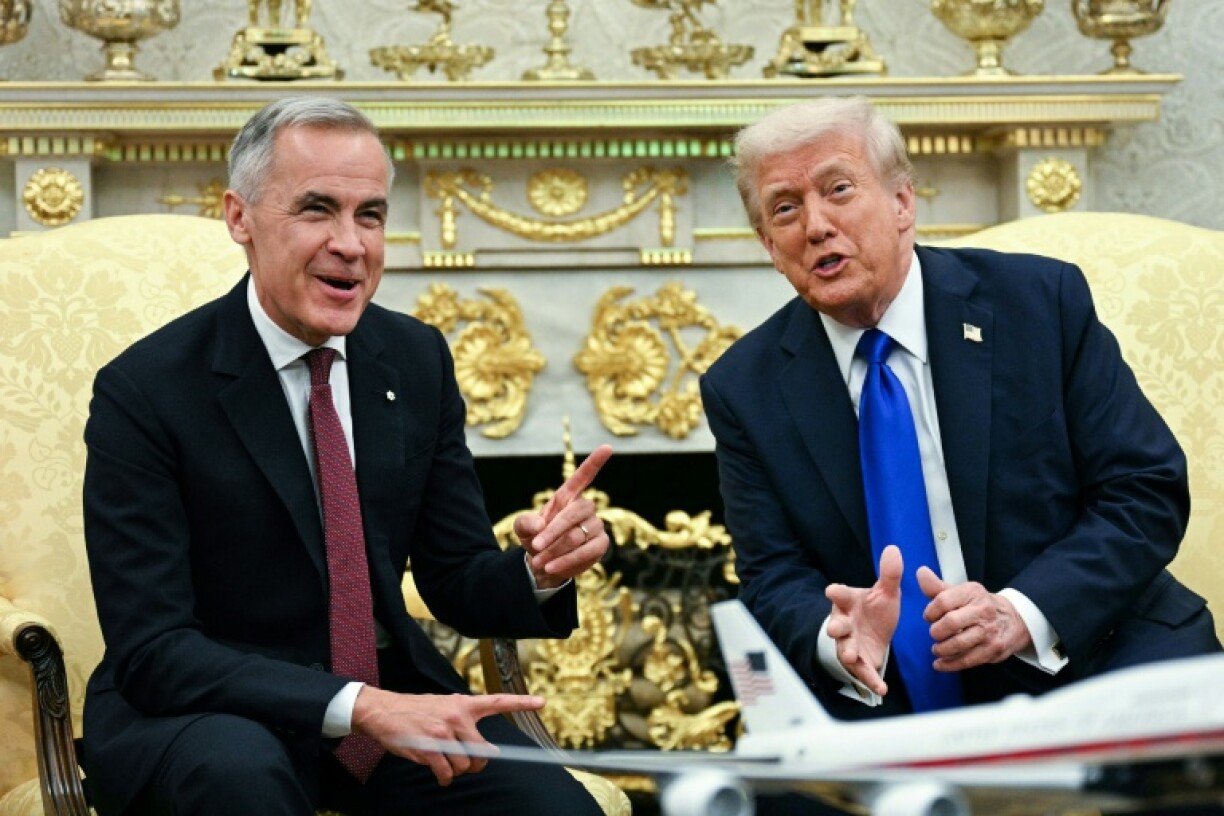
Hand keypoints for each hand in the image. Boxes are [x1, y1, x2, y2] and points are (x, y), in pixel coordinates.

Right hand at [351, 687, 545, 785]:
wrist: (384, 711)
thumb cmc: (416, 710)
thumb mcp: (444, 706)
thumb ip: (463, 721)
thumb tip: (480, 748)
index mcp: (463, 704)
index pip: (498, 702)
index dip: (522, 703)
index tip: (542, 702)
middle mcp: (457, 717)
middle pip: (482, 752)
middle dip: (476, 762)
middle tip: (466, 761)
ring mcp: (444, 734)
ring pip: (464, 765)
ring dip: (455, 769)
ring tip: (443, 761)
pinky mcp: (429, 749)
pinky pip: (447, 774)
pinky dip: (444, 778)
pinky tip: (439, 773)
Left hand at [514, 444, 612, 588]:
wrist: (544, 563)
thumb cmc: (535, 539)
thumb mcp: (522, 529)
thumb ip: (524, 523)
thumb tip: (540, 526)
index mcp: (567, 496)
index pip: (583, 476)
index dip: (595, 462)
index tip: (607, 447)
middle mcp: (585, 507)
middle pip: (574, 513)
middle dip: (552, 532)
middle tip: (534, 546)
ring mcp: (596, 525)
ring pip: (577, 536)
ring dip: (555, 550)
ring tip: (539, 562)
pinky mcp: (601, 545)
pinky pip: (586, 552)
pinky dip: (566, 561)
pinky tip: (551, 567)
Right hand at [824, 544, 902, 695]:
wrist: (875, 633)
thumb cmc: (874, 610)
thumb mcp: (885, 592)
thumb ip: (889, 574)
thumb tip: (894, 549)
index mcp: (848, 603)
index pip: (840, 596)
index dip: (836, 593)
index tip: (832, 591)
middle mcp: (845, 624)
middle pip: (836, 625)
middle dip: (835, 627)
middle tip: (836, 628)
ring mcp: (850, 644)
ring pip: (844, 649)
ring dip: (847, 653)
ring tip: (850, 657)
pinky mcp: (860, 662)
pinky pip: (864, 672)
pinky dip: (871, 680)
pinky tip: (881, 688)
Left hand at [917, 568, 1031, 670]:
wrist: (1013, 620)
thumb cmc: (978, 606)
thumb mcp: (960, 592)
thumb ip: (937, 586)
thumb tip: (920, 572)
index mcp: (972, 592)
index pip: (943, 601)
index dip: (930, 611)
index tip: (928, 617)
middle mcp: (983, 610)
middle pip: (951, 623)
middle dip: (936, 631)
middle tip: (934, 634)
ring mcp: (989, 631)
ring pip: (959, 643)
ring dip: (942, 649)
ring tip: (936, 649)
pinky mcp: (993, 650)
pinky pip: (967, 660)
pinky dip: (950, 664)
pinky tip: (940, 664)